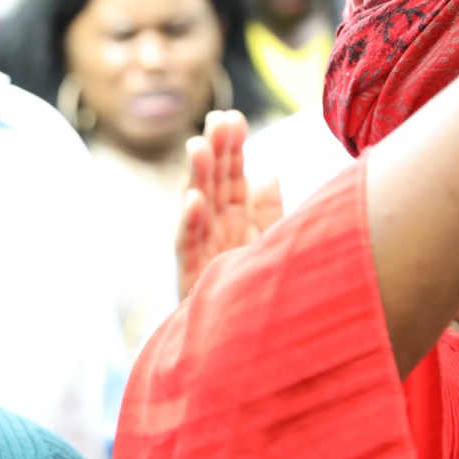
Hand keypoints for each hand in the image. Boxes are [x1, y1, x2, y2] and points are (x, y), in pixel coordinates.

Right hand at [176, 110, 282, 298]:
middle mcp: (215, 229)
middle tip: (216, 121)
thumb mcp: (269, 239)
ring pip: (196, 207)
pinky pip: (189, 247)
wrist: (247, 340)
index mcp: (234, 217)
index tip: (231, 117)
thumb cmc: (257, 287)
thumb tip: (266, 167)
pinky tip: (193, 201)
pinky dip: (189, 223)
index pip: (231, 175)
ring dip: (195, 177)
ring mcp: (201, 251)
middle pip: (212, 183)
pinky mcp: (191, 275)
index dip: (232, 147)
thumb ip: (266, 206)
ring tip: (197, 148)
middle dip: (213, 151)